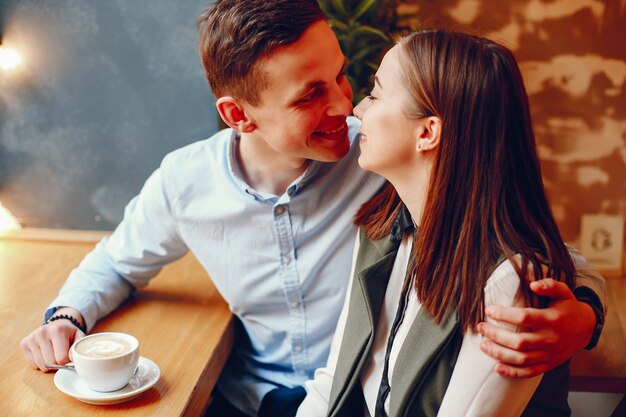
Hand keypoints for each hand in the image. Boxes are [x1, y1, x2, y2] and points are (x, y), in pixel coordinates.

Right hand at [20, 308, 85, 371]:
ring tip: (53, 355)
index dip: (67, 361)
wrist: (57, 324)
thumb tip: (71, 359)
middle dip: (58, 364)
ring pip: (41, 365)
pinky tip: (45, 354)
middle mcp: (42, 333)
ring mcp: (31, 338)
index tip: (69, 356)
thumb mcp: (79, 336)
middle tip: (61, 356)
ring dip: (49, 365)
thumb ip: (78, 347)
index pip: (61, 358)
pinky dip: (40, 364)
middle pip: (50, 363)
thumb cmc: (69, 333)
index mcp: (57, 330)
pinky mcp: (24, 343)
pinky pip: (33, 364)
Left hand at [477, 278, 595, 377]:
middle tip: (480, 327)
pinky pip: (530, 372)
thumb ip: (549, 285)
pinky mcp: (550, 364)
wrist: (587, 329)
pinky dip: (513, 373)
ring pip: (522, 359)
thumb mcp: (563, 292)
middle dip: (496, 335)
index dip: (504, 314)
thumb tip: (532, 284)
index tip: (488, 310)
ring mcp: (551, 354)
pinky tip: (497, 368)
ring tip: (483, 345)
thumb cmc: (568, 307)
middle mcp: (552, 339)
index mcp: (553, 319)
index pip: (525, 317)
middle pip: (520, 342)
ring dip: (500, 353)